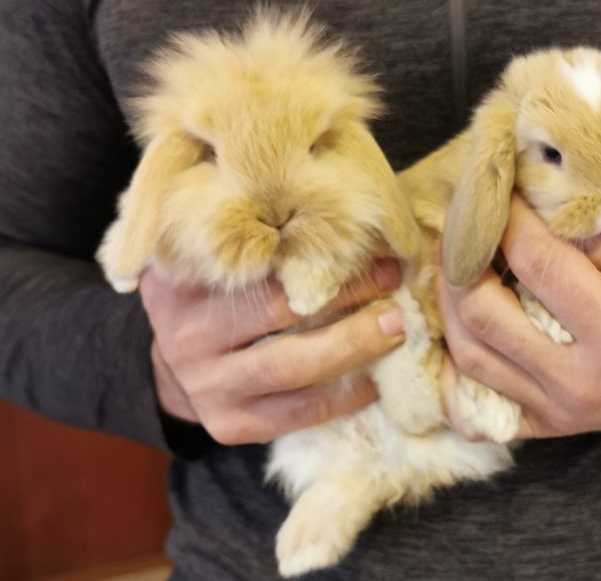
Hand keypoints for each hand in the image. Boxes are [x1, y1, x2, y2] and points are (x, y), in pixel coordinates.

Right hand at [141, 259, 404, 444]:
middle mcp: (187, 336)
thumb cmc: (209, 299)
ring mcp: (207, 387)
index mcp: (182, 283)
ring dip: (354, 345)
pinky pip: (298, 411)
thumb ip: (248, 237)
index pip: (252, 260)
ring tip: (397, 325)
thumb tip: (330, 210)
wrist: (168, 368)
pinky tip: (376, 377)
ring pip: (293, 366)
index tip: (356, 234)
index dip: (311, 247)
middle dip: (345, 293)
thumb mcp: (208, 261)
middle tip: (392, 276)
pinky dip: (344, 395)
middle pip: (278, 310)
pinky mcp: (230, 425)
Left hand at [440, 196, 600, 438]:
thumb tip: (569, 224)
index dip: (509, 218)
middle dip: (461, 257)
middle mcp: (579, 381)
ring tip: (455, 257)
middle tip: (465, 220)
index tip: (500, 188)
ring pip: (468, 353)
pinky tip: (458, 325)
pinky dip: (451, 364)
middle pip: (483, 313)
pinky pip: (471, 403)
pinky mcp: (545, 423)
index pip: (538, 264)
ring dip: (449, 300)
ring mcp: (557, 409)